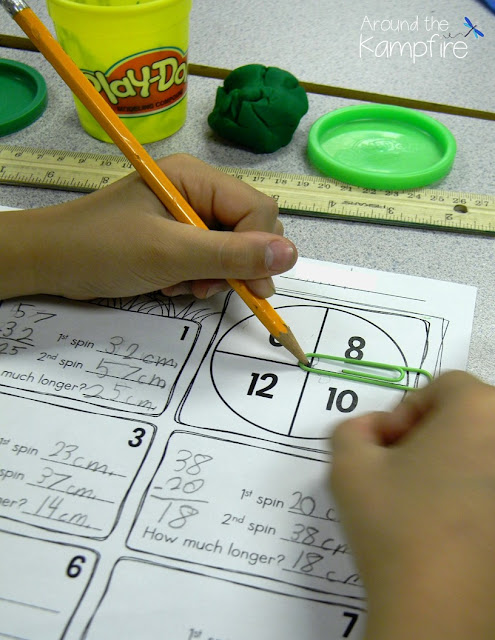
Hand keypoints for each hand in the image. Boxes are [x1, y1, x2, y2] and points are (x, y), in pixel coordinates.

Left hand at [1, 153, 296, 299]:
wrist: (50, 262)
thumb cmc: (103, 250)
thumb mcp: (170, 254)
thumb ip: (231, 254)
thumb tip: (292, 255)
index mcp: (195, 178)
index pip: (256, 208)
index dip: (260, 248)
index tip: (253, 287)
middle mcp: (196, 190)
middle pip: (248, 228)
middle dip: (233, 264)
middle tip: (206, 287)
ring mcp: (186, 214)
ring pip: (230, 248)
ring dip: (213, 275)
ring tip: (180, 286)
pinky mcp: (176, 236)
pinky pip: (208, 259)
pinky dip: (197, 278)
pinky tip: (172, 285)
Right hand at [330, 371, 494, 639]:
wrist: (439, 610)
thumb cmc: (395, 526)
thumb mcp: (349, 466)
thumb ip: (352, 429)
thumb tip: (373, 430)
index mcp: (478, 410)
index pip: (445, 385)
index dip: (408, 411)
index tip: (388, 448)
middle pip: (468, 417)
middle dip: (431, 437)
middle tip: (401, 472)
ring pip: (482, 454)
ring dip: (452, 466)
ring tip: (421, 503)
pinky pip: (489, 488)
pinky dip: (472, 496)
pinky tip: (447, 528)